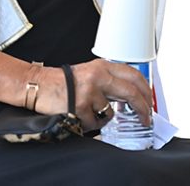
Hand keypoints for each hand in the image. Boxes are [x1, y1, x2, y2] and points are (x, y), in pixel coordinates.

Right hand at [34, 59, 153, 131]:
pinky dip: (90, 124)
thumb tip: (132, 97)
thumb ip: (110, 81)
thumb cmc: (65, 81)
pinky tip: (80, 116)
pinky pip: (94, 122)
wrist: (40, 84)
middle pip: (131, 93)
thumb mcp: (92, 73)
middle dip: (142, 108)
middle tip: (145, 118)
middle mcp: (99, 76)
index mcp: (104, 66)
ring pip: (110, 112)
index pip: (134, 76)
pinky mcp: (80, 105)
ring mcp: (90, 91)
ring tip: (91, 113)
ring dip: (104, 119)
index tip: (149, 103)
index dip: (146, 91)